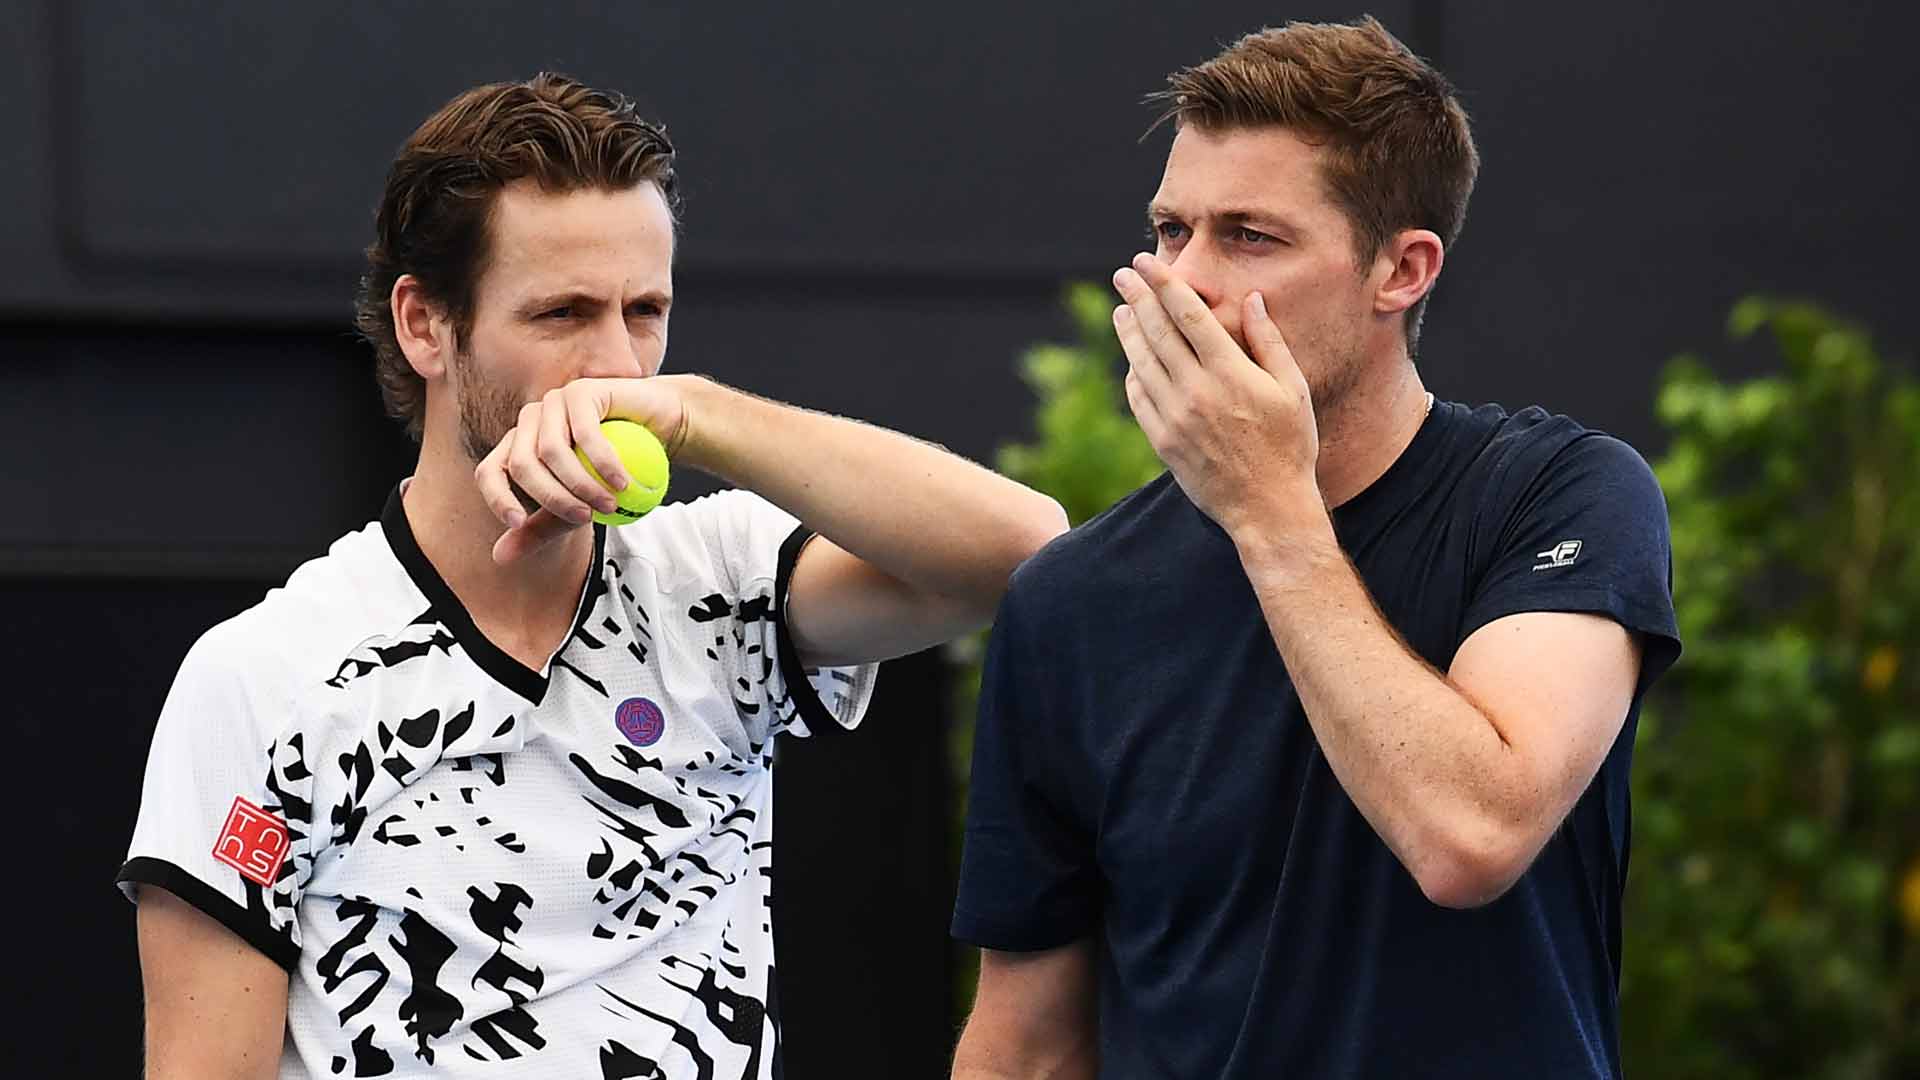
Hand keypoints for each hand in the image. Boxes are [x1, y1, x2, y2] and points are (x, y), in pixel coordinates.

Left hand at [474, 375, 692, 562]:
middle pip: (522, 465)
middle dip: (553, 499)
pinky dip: (605, 463)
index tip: (520, 523)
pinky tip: (623, 482)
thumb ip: (539, 529)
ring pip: (552, 450)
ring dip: (582, 484)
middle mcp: (528, 422)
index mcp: (517, 446)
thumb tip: (499, 558)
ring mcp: (553, 403)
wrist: (658, 431)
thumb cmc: (612, 472)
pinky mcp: (581, 392)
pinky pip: (586, 433)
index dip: (498, 498)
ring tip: (610, 505)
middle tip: (587, 519)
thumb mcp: (573, 508)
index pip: (490, 471)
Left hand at [1110, 253, 1321, 534]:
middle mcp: (1196, 391)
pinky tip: (1133, 359)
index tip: (1146, 263)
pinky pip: (1139, 397)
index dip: (1164, 284)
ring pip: (1142, 362)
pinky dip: (1133, 373)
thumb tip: (1251, 299)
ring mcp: (1174, 418)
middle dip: (1138, 297)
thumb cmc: (1289, 446)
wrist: (1267, 507)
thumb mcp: (1292, 389)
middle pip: (1157, 332)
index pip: (1187, 315)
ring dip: (1129, 332)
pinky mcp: (1162, 441)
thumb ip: (1269, 341)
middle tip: (1124, 274)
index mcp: (1230, 373)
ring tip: (1122, 309)